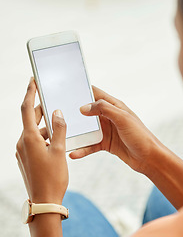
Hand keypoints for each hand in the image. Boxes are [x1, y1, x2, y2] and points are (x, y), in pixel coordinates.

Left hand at [16, 78, 67, 204]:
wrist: (44, 200)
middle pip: (31, 119)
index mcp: (29, 138)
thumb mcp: (59, 150)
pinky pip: (35, 140)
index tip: (33, 81)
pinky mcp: (27, 157)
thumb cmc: (53, 177)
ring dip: (46, 126)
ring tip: (60, 124)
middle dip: (42, 110)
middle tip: (54, 102)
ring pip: (34, 130)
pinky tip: (56, 139)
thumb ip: (59, 129)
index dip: (29, 93)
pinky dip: (45, 136)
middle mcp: (23, 142)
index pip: (26, 109)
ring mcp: (24, 151)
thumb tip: (57, 113)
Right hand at [69, 86, 161, 173]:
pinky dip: (83, 149)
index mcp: (114, 106)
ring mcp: (107, 130)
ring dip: (77, 132)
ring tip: (63, 134)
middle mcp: (109, 117)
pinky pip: (91, 145)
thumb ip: (104, 109)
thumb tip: (83, 108)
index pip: (96, 94)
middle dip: (75, 112)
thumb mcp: (122, 118)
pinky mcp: (105, 143)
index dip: (83, 90)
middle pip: (88, 112)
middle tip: (59, 113)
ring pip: (87, 129)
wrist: (148, 158)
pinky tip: (74, 153)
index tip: (68, 89)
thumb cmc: (140, 135)